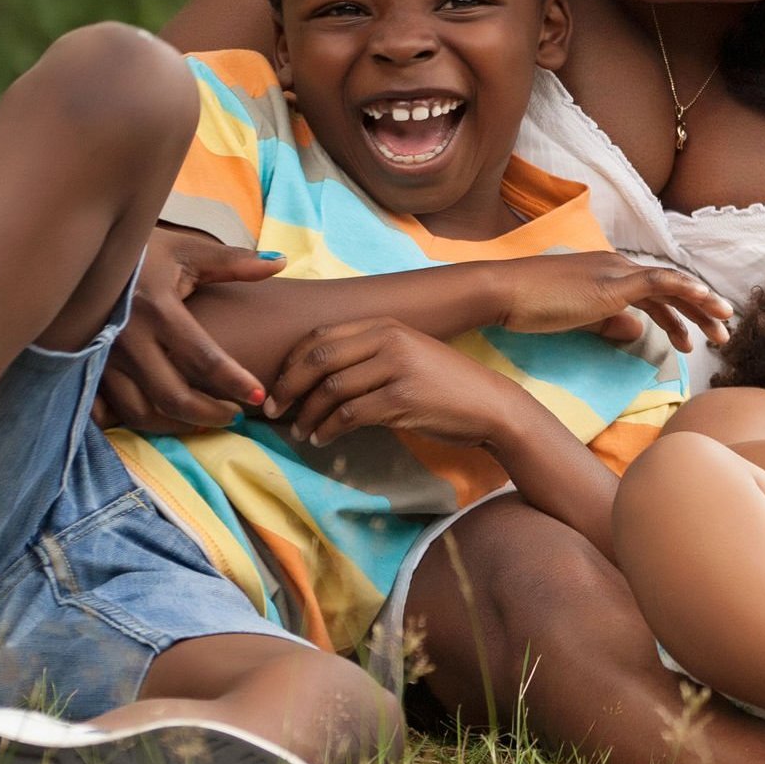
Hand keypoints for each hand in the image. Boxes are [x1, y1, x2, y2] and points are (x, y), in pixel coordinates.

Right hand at [98, 228, 287, 430]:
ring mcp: (99, 356)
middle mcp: (126, 338)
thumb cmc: (139, 251)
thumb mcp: (185, 251)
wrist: (74, 250)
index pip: (203, 358)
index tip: (259, 397)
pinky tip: (160, 419)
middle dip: (209, 415)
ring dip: (176, 425)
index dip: (235, 383)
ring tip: (205, 420)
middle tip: (235, 416)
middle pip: (171, 396)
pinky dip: (134, 421)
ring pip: (138, 410)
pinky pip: (104, 410)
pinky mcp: (80, 367)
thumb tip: (280, 263)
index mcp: (157, 309)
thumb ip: (233, 262)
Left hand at [265, 318, 526, 449]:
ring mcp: (397, 367)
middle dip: (288, 388)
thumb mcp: (407, 356)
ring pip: (330, 389)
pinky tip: (323, 439)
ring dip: (307, 415)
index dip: (290, 363)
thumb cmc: (445, 386)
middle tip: (273, 411)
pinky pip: (350, 414)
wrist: (491, 406)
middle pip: (317, 359)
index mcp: (385, 324)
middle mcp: (389, 339)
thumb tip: (314, 375)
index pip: (319, 337)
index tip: (277, 387)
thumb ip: (368, 355)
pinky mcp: (403, 398)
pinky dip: (329, 429)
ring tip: (301, 432)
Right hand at [491, 253, 733, 353]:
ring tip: (721, 332)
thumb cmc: (530, 307)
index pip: (654, 293)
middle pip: (670, 289)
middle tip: (722, 336)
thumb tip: (637, 332)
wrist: (503, 293)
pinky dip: (686, 290)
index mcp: (608, 273)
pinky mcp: (612, 282)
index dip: (679, 314)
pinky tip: (707, 302)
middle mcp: (617, 266)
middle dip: (699, 313)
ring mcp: (616, 271)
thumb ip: (608, 323)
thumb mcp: (577, 318)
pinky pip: (660, 282)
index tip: (693, 336)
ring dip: (701, 309)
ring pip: (672, 286)